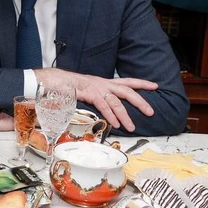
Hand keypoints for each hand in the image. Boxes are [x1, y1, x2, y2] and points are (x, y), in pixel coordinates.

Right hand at [33, 68, 156, 132]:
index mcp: (103, 82)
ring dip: (126, 115)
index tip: (155, 86)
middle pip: (127, 90)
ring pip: (117, 101)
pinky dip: (111, 115)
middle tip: (151, 112)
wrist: (51, 80)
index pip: (126, 81)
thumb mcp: (86, 91)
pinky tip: (116, 124)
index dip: (141, 83)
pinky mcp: (89, 93)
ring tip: (132, 127)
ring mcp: (96, 88)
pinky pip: (103, 105)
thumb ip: (96, 97)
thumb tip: (105, 108)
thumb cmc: (67, 86)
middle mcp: (102, 83)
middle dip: (140, 101)